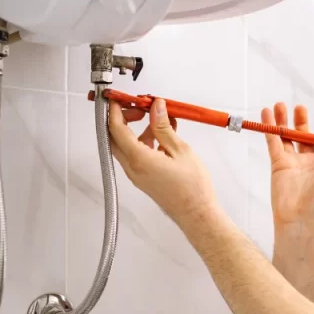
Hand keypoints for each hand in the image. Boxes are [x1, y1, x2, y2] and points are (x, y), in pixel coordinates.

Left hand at [108, 98, 220, 228]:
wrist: (197, 214)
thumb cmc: (192, 189)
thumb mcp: (180, 150)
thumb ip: (164, 127)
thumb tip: (156, 108)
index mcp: (139, 159)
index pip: (117, 129)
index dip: (116, 110)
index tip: (121, 99)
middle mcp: (133, 168)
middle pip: (117, 137)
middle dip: (125, 118)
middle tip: (141, 108)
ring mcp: (137, 175)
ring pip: (127, 146)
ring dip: (139, 130)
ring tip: (161, 122)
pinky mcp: (144, 178)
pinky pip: (137, 155)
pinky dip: (145, 142)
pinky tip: (164, 138)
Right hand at [262, 103, 313, 231]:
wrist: (303, 221)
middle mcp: (311, 161)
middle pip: (306, 135)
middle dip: (302, 120)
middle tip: (300, 107)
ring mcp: (293, 162)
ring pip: (287, 136)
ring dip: (283, 120)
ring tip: (280, 105)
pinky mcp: (278, 164)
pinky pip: (273, 141)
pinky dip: (270, 127)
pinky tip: (267, 113)